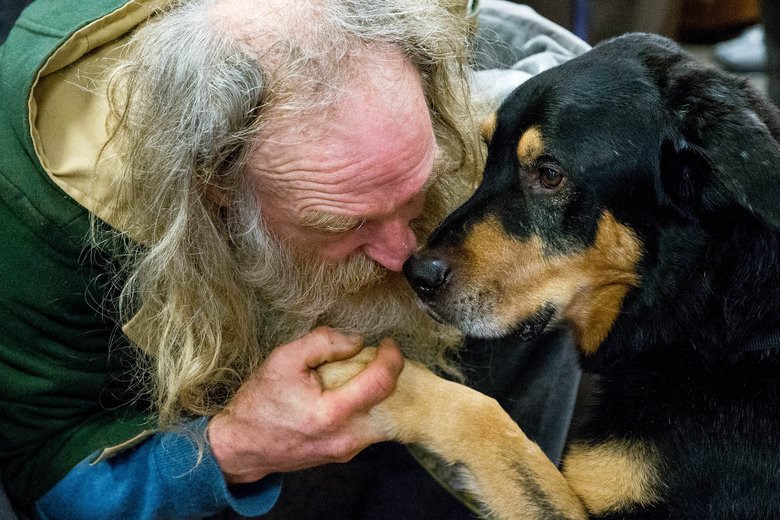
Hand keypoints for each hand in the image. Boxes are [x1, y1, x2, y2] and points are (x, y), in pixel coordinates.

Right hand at [207, 326, 403, 483]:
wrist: (241, 447)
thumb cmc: (259, 403)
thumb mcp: (284, 359)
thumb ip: (323, 343)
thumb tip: (357, 341)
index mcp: (332, 414)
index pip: (382, 383)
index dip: (392, 358)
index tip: (388, 344)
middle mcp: (346, 438)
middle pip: (394, 404)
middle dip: (394, 376)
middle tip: (380, 358)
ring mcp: (347, 451)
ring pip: (385, 419)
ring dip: (382, 393)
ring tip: (366, 373)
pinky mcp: (344, 455)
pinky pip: (371, 429)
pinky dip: (370, 408)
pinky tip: (354, 393)